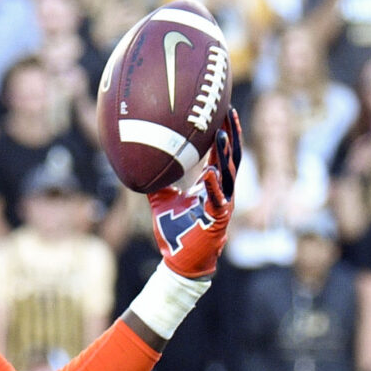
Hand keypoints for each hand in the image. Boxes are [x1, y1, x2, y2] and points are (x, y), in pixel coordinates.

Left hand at [149, 108, 239, 281]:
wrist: (180, 259)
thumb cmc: (174, 230)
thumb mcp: (161, 200)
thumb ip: (158, 182)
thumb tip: (139, 164)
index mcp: (211, 184)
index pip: (220, 153)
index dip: (224, 132)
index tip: (224, 111)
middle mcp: (222, 190)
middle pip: (231, 156)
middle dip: (231, 134)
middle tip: (228, 112)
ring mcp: (223, 203)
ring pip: (228, 173)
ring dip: (224, 153)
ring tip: (220, 133)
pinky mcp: (218, 218)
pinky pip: (218, 198)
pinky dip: (213, 185)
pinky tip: (209, 171)